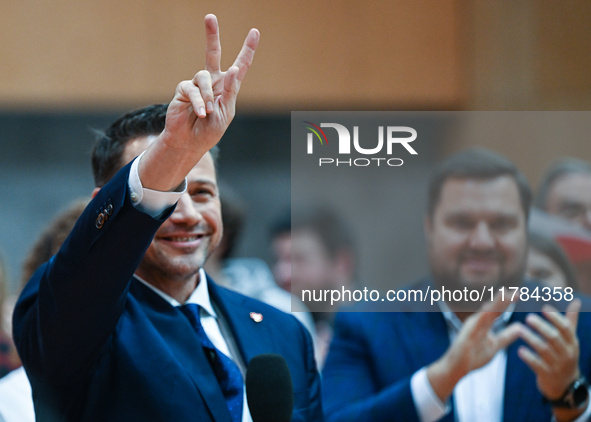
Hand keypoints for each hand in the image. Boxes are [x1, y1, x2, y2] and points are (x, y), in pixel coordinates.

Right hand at [162, 14, 259, 154]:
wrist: (190, 143)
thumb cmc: (210, 130)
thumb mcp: (227, 112)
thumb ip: (230, 91)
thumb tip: (234, 69)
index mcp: (228, 87)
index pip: (241, 65)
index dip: (248, 49)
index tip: (255, 32)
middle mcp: (213, 82)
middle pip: (212, 53)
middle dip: (211, 35)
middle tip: (209, 17)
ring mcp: (197, 84)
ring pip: (204, 77)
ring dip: (209, 96)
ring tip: (209, 113)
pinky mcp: (184, 89)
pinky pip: (193, 89)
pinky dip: (199, 102)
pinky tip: (201, 113)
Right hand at [427, 294, 521, 401]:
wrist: (455, 368)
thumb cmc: (473, 356)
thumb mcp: (494, 345)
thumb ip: (506, 336)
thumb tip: (520, 328)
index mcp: (483, 323)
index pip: (497, 311)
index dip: (507, 302)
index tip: (519, 293)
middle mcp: (477, 321)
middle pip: (492, 308)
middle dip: (504, 299)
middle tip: (517, 292)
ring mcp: (471, 327)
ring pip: (485, 313)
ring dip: (495, 304)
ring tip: (505, 294)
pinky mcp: (467, 334)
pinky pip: (476, 324)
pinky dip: (483, 315)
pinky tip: (489, 308)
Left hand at [518, 299, 581, 399]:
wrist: (565, 386)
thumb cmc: (565, 356)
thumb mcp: (570, 340)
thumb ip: (570, 321)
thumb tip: (576, 301)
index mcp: (572, 342)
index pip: (566, 328)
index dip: (555, 317)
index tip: (544, 308)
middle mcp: (566, 353)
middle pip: (554, 338)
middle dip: (542, 327)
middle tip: (528, 317)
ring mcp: (557, 365)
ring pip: (544, 350)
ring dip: (531, 339)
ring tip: (519, 330)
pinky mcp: (547, 374)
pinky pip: (537, 365)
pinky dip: (529, 357)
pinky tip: (519, 350)